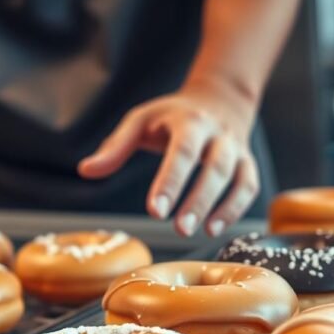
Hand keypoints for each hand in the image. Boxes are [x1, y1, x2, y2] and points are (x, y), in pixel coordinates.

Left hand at [78, 81, 260, 236]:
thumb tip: (85, 170)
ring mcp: (237, 148)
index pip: (182, 152)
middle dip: (198, 200)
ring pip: (237, 177)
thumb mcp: (139, 121)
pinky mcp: (247, 163)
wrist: (218, 100)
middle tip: (179, 229)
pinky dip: (236, 209)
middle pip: (214, 166)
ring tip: (201, 233)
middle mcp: (218, 134)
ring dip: (222, 208)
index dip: (170, 183)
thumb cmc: (169, 116)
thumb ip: (115, 147)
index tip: (153, 211)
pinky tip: (214, 228)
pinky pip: (248, 186)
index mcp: (189, 121)